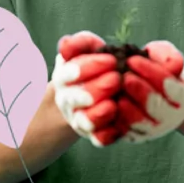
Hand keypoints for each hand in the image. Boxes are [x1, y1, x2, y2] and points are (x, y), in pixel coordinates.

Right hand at [51, 31, 123, 146]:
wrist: (95, 89)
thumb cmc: (93, 63)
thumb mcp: (87, 48)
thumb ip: (79, 43)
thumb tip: (65, 44)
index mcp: (64, 77)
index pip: (70, 73)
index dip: (90, 66)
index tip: (112, 60)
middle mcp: (68, 100)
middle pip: (77, 98)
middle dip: (97, 88)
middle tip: (117, 79)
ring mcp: (79, 119)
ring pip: (84, 121)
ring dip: (98, 114)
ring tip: (113, 105)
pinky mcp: (94, 134)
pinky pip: (98, 139)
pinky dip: (107, 135)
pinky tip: (119, 126)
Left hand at [117, 40, 183, 142]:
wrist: (153, 92)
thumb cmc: (158, 68)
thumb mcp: (166, 56)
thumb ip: (168, 56)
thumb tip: (171, 65)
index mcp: (181, 96)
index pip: (168, 85)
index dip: (150, 72)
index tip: (132, 60)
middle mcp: (170, 116)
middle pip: (155, 106)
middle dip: (139, 90)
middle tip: (124, 77)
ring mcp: (153, 129)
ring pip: (139, 122)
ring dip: (127, 108)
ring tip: (116, 92)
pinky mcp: (135, 137)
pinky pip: (124, 132)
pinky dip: (115, 119)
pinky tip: (108, 104)